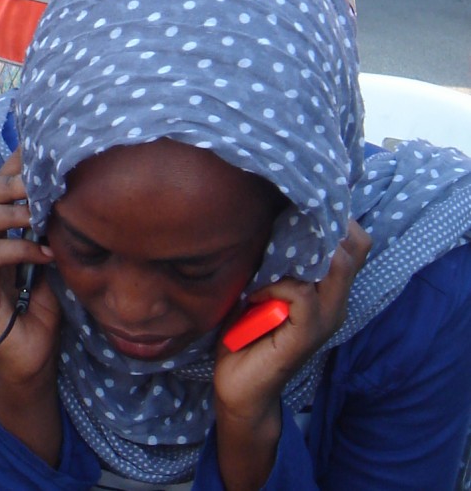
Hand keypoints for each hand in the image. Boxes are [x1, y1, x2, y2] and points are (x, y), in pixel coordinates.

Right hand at [0, 150, 57, 386]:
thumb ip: (43, 221)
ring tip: (41, 220)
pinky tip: (45, 255)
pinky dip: (19, 249)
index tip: (43, 156)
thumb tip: (61, 182)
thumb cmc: (39, 302)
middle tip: (42, 190)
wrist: (33, 355)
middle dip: (8, 184)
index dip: (11, 165)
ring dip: (10, 214)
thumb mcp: (44, 251)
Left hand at [213, 220, 370, 489]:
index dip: (336, 221)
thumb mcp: (260, 292)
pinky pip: (301, 294)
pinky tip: (255, 295)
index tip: (301, 205)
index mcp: (327, 292)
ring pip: (334, 267)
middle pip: (354, 249)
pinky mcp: (307, 334)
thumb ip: (272, 265)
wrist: (240, 390)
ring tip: (268, 262)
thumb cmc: (245, 336)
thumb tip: (263, 221)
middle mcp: (334, 304)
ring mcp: (325, 319)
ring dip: (294, 256)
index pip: (354, 246)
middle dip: (322, 228)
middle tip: (286, 222)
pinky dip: (275, 286)